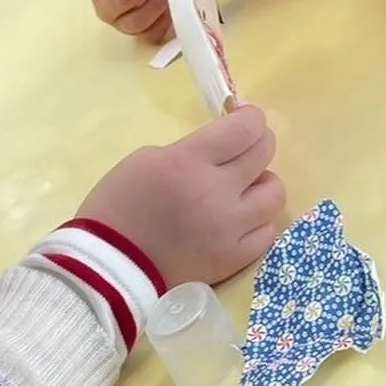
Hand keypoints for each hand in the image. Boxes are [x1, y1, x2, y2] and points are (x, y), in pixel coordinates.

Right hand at [78, 106, 285, 287]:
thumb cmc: (118, 206)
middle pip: (263, 153)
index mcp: (190, 161)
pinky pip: (267, 232)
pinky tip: (242, 219)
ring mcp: (229, 228)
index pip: (245, 128)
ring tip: (245, 188)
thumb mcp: (147, 159)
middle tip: (246, 147)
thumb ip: (190, 151)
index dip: (252, 118)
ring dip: (262, 183)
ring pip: (275, 194)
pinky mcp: (233, 259)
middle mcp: (217, 192)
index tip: (244, 119)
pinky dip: (259, 221)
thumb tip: (220, 150)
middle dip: (259, 142)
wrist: (110, 267)